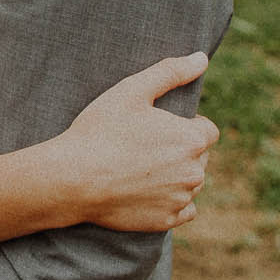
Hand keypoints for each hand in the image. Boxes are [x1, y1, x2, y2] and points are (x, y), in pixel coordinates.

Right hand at [55, 51, 218, 232]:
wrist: (72, 178)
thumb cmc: (100, 130)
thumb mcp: (132, 90)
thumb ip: (171, 72)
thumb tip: (201, 58)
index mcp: (191, 138)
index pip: (207, 130)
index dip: (185, 125)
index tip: (158, 127)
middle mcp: (194, 172)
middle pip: (200, 157)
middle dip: (180, 150)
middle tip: (145, 146)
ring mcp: (180, 199)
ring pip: (191, 183)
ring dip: (176, 176)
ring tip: (141, 168)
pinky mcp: (165, 221)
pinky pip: (183, 210)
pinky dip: (171, 202)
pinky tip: (146, 191)